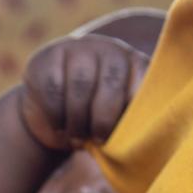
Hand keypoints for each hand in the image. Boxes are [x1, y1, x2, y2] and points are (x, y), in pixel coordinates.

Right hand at [19, 33, 149, 150]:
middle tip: (99, 141)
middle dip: (104, 119)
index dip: (135, 114)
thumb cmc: (96, 124)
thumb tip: (137, 144)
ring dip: (78, 120)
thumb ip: (133, 124)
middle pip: (112, 82)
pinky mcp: (48, 57)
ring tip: (77, 139)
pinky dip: (56, 115)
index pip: (144, 83)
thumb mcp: (120, 123)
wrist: (54, 115)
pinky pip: (54, 88)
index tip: (126, 138)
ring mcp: (79, 48)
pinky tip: (59, 127)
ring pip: (81, 85)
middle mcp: (111, 50)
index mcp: (137, 65)